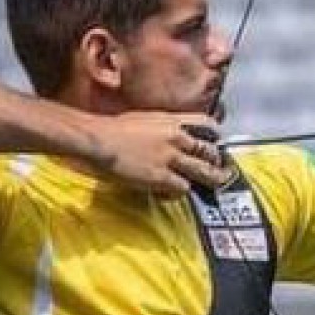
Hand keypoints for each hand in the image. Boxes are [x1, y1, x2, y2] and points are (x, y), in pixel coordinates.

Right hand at [83, 112, 228, 194]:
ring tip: (211, 187)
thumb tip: (161, 138)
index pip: (207, 123)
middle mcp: (177, 137)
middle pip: (210, 151)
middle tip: (218, 171)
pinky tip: (169, 194)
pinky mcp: (162, 177)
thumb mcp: (142, 120)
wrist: (96, 140)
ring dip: (209, 180)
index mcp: (171, 120)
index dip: (215, 135)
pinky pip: (183, 188)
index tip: (216, 143)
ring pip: (205, 171)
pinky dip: (178, 193)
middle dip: (216, 163)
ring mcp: (171, 158)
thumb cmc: (109, 129)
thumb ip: (159, 129)